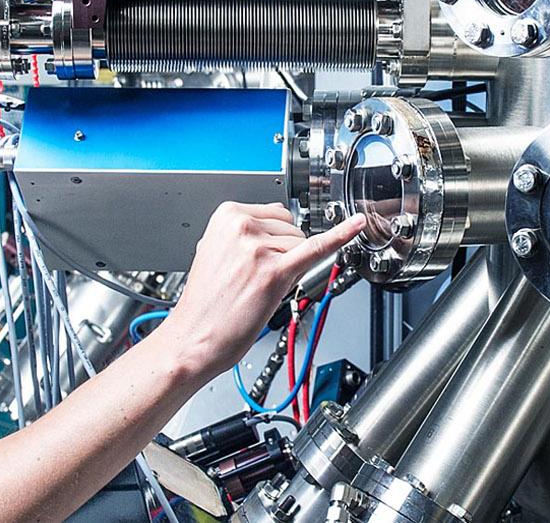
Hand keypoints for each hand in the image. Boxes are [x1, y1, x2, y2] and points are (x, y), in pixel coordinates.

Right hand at [150, 202, 362, 378]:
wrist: (193, 336)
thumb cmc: (204, 302)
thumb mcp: (214, 251)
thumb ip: (244, 233)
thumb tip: (277, 223)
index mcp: (227, 216)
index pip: (276, 213)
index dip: (276, 238)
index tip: (264, 255)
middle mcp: (242, 227)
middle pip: (292, 227)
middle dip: (284, 252)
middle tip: (256, 277)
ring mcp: (259, 248)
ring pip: (301, 245)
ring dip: (290, 266)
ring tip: (259, 287)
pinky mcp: (274, 273)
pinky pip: (316, 249)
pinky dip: (341, 236)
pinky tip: (356, 225)